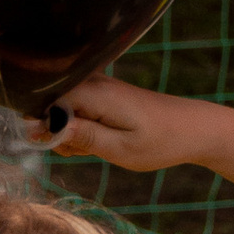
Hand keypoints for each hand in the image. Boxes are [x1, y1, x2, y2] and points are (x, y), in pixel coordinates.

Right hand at [49, 75, 205, 175]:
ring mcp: (98, 85)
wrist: (194, 128)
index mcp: (96, 93)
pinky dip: (80, 127)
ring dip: (67, 131)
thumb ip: (82, 137)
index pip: (44, 98)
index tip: (54, 145)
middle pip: (49, 102)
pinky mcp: (103, 93)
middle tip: (80, 150)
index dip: (39, 123)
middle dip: (52, 130)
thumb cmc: (161, 141)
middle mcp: (94, 82)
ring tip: (94, 147)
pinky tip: (98, 139)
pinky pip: (76, 108)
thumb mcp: (121, 149)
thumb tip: (43, 127)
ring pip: (60, 107)